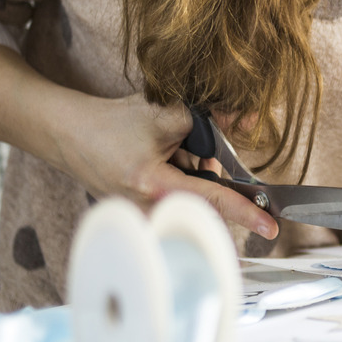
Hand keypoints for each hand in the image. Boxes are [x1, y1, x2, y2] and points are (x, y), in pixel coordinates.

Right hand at [51, 92, 278, 239]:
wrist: (71, 135)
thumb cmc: (113, 124)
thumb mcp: (165, 114)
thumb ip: (210, 120)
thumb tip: (248, 121)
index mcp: (154, 185)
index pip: (212, 199)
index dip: (245, 210)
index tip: (270, 227)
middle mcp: (148, 210)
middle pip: (205, 201)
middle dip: (206, 173)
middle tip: (185, 150)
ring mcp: (142, 218)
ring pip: (191, 200)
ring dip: (189, 175)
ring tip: (163, 154)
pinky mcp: (139, 217)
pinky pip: (174, 202)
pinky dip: (176, 180)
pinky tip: (155, 164)